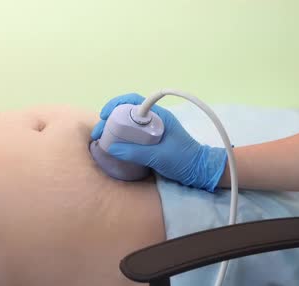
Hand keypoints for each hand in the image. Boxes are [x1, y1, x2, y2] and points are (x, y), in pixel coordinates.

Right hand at [91, 93, 226, 191]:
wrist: (201, 170)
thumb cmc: (184, 160)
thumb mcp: (158, 156)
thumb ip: (135, 152)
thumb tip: (110, 148)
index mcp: (159, 116)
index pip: (134, 102)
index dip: (116, 105)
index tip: (104, 116)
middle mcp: (155, 120)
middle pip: (128, 113)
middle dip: (110, 120)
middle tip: (98, 134)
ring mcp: (154, 130)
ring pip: (130, 124)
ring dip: (114, 130)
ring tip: (102, 141)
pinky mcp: (152, 141)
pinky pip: (134, 135)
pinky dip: (122, 138)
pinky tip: (114, 146)